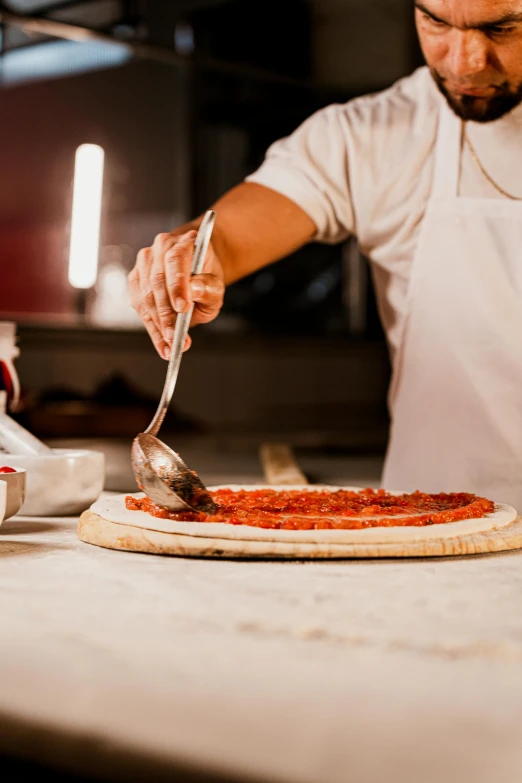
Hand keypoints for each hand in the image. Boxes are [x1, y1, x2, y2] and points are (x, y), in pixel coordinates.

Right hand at [129, 229, 224, 359]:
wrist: (196, 272)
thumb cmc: (206, 279)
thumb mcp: (217, 286)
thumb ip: (209, 288)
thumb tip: (195, 290)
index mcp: (184, 242)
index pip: (176, 260)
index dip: (177, 285)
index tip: (182, 308)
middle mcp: (161, 247)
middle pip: (157, 281)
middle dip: (166, 314)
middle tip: (175, 338)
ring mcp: (145, 262)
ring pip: (145, 295)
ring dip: (157, 324)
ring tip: (170, 346)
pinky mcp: (135, 278)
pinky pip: (139, 305)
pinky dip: (151, 327)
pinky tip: (162, 344)